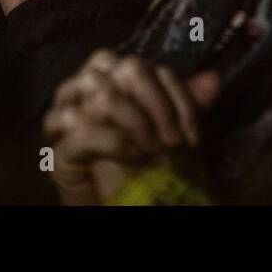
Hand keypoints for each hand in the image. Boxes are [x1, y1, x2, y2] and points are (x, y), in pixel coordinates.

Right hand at [43, 50, 215, 204]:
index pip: (140, 65)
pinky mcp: (59, 151)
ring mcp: (64, 119)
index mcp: (107, 77)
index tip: (190, 133)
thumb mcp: (172, 134)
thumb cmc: (144, 166)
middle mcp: (81, 90)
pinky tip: (133, 158)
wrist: (121, 207)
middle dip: (156, 104)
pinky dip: (114, 142)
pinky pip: (81, 131)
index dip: (172, 94)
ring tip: (153, 150)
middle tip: (171, 141)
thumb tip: (213, 80)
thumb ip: (188, 106)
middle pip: (121, 68)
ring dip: (136, 121)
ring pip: (101, 93)